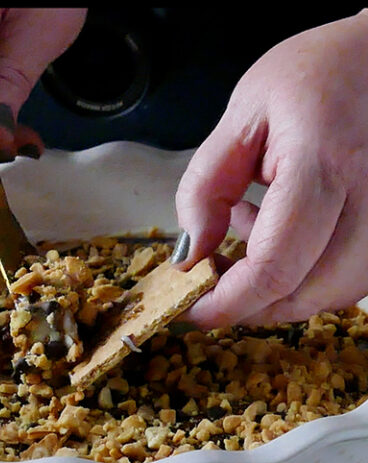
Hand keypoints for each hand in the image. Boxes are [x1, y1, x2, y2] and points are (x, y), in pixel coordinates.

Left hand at [173, 10, 367, 327]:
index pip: (276, 266)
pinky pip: (357, 273)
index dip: (229, 303)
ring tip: (248, 230)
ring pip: (340, 292)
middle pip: (312, 293)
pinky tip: (284, 230)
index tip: (193, 310)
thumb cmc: (318, 71)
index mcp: (326, 166)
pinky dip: (313, 272)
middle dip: (255, 303)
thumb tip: (192, 252)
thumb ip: (207, 185)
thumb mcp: (243, 114)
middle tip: (214, 277)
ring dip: (284, 288)